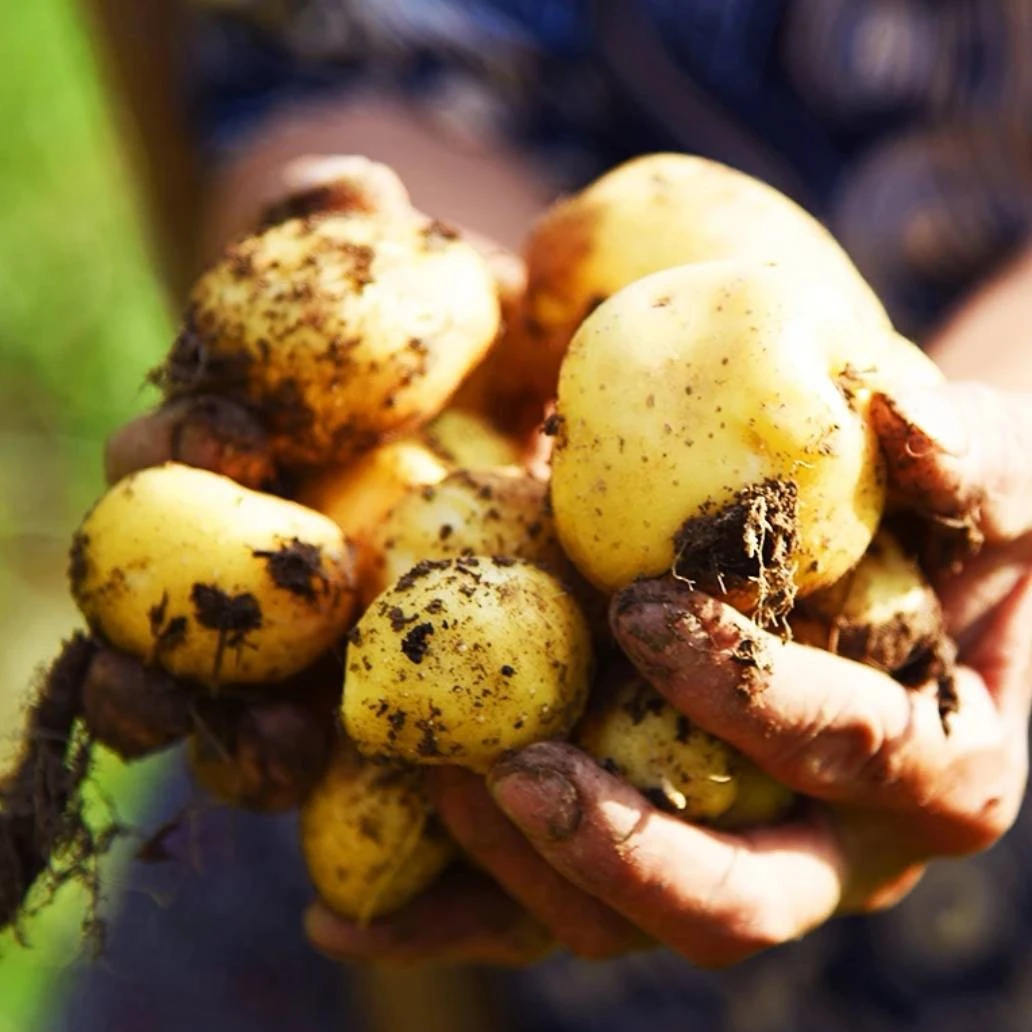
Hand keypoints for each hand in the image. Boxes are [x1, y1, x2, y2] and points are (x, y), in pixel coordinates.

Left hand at [306, 380, 1031, 967]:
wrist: (891, 564)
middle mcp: (840, 846)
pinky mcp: (653, 857)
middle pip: (740, 902)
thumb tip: (900, 417)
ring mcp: (740, 862)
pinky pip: (552, 912)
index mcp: (933, 764)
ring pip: (632, 928)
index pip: (852, 751)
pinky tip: (355, 897)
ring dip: (525, 874)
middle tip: (512, 770)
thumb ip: (965, 455)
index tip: (641, 611)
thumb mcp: (988, 467)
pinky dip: (457, 912)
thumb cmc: (934, 509)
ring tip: (435, 781)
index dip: (753, 699)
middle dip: (627, 848)